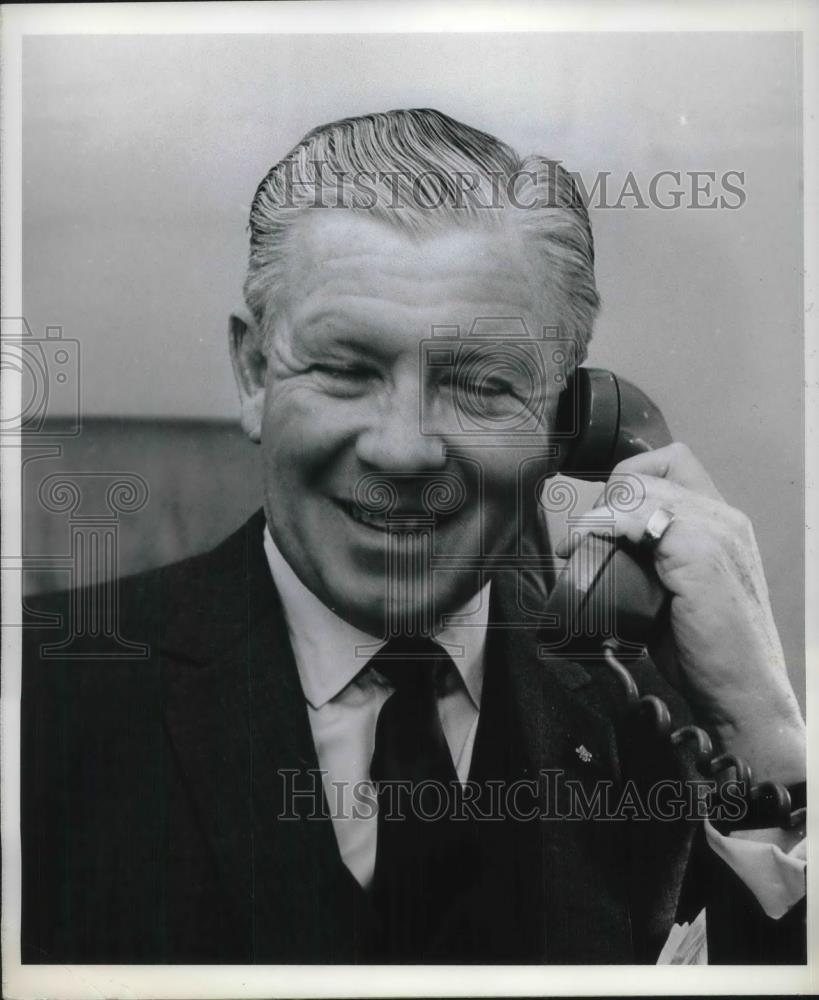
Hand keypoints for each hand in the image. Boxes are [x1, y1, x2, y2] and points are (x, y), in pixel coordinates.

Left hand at [555, 443, 804, 784]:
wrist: (743, 694)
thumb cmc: (710, 652)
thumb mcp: (678, 592)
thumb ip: (652, 562)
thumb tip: (598, 552)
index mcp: (723, 523)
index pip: (671, 462)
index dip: (626, 482)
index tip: (599, 519)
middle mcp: (725, 519)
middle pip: (648, 470)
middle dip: (604, 498)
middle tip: (581, 539)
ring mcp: (717, 533)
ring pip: (640, 488)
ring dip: (599, 514)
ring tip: (577, 548)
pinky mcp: (702, 554)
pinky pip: (640, 516)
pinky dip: (605, 526)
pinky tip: (589, 547)